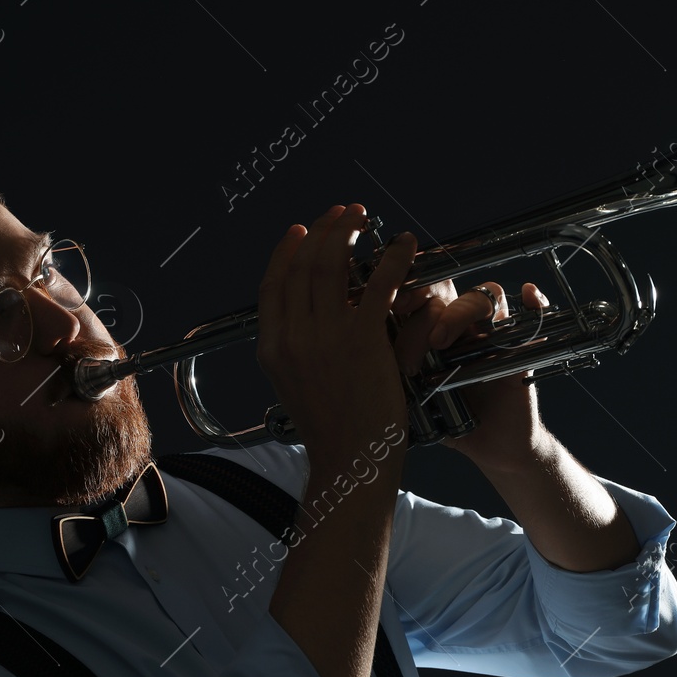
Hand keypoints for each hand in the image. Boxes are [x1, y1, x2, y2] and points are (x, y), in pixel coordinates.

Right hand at [256, 203, 418, 462]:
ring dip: (350, 232)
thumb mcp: (295, 387)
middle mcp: (292, 338)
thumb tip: (302, 323)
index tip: (302, 229)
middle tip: (342, 213)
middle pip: (302, 266)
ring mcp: (325, 338)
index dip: (287, 251)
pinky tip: (403, 244)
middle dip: (323, 230)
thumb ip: (295, 351)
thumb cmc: (331, 432)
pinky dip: (392, 258)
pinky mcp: (363, 341)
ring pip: (334, 267)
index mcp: (272, 349)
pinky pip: (377, 285)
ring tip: (364, 216)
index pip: (272, 285)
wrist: (350, 464)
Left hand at [389, 279, 550, 470]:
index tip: (382, 302)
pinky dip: (532, 300)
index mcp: (429, 329)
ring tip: (439, 342)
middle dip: (422, 301)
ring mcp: (491, 331)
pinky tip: (527, 295)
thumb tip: (353, 358)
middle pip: (445, 289)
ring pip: (480, 296)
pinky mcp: (519, 345)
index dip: (400, 289)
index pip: (415, 293)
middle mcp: (460, 324)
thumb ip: (389, 375)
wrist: (490, 446)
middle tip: (403, 318)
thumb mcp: (411, 398)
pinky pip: (531, 312)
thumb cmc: (448, 420)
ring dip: (457, 313)